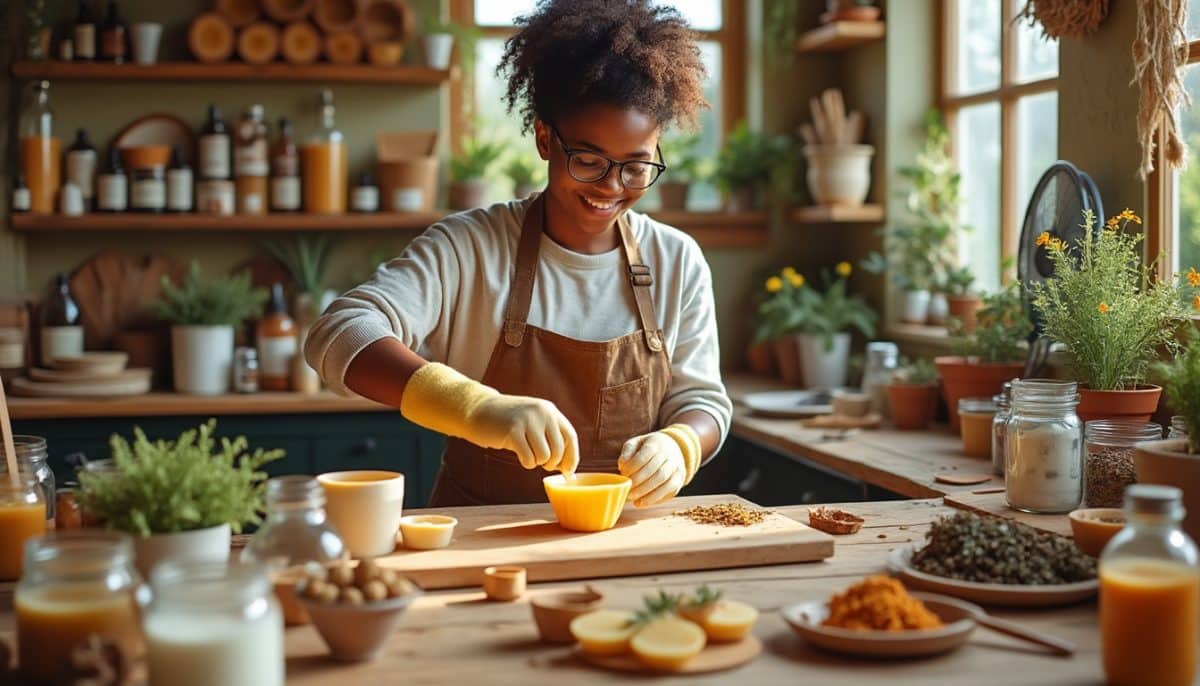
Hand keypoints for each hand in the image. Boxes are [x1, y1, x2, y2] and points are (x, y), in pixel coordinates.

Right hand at [399, 363, 578, 473]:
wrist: (478, 410)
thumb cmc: (509, 423)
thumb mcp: (534, 423)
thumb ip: (550, 438)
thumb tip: (567, 468)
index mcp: (550, 410)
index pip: (570, 437)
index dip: (571, 457)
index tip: (566, 471)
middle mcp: (542, 412)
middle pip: (558, 450)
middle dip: (551, 463)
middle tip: (539, 461)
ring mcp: (527, 420)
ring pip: (544, 456)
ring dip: (536, 462)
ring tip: (526, 453)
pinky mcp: (513, 430)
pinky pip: (529, 458)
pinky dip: (526, 463)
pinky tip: (518, 455)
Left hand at [618, 431, 686, 507]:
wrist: (672, 448)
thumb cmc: (648, 448)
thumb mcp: (636, 443)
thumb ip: (627, 452)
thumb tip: (622, 465)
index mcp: (656, 443)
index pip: (644, 456)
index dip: (632, 467)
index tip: (623, 474)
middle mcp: (670, 455)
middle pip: (655, 471)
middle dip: (639, 483)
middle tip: (627, 492)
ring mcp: (677, 468)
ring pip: (664, 482)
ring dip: (648, 494)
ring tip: (634, 501)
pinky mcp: (679, 480)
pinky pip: (669, 491)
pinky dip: (655, 499)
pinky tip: (642, 502)